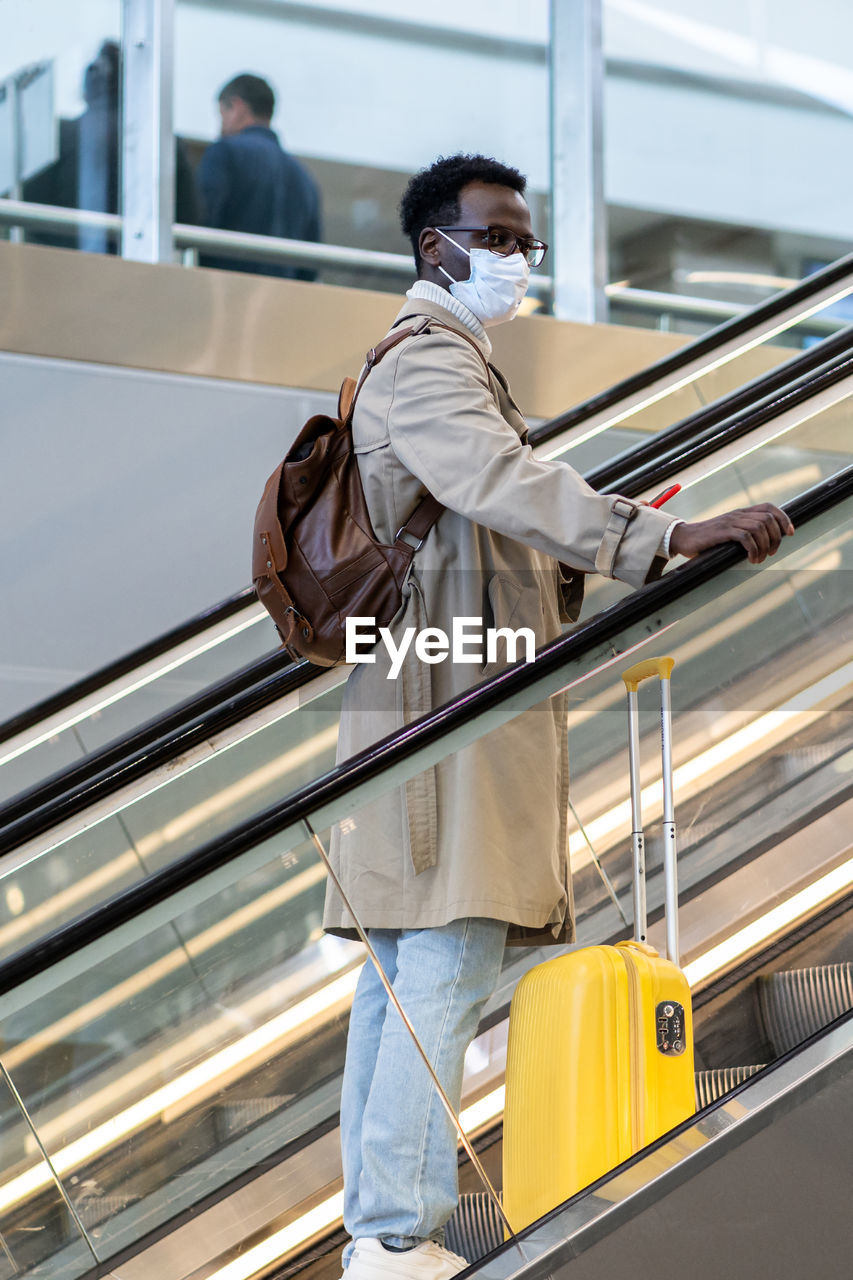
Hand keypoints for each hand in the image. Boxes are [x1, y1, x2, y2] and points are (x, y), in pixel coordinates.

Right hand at [669, 503, 794, 563]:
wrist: (684, 538)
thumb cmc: (707, 539)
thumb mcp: (729, 532)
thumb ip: (744, 532)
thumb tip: (764, 542)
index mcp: (741, 513)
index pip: (769, 507)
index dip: (784, 518)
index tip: (790, 533)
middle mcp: (738, 514)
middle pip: (768, 519)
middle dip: (776, 538)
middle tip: (771, 553)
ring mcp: (730, 522)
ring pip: (759, 528)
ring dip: (765, 546)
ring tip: (759, 559)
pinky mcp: (723, 532)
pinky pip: (746, 537)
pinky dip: (753, 549)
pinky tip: (751, 559)